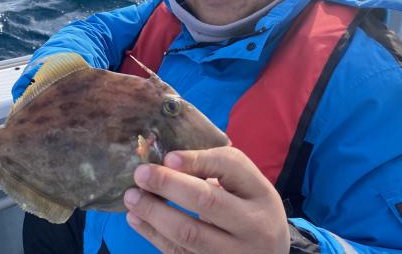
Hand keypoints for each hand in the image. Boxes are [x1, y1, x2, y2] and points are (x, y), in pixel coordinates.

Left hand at [123, 147, 289, 253]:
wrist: (270, 253)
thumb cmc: (249, 207)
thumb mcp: (244, 184)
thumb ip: (214, 169)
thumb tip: (166, 161)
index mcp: (261, 194)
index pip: (230, 167)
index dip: (197, 160)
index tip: (168, 157)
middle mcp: (253, 226)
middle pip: (207, 201)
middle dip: (168, 184)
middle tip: (140, 174)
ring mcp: (234, 253)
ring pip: (188, 234)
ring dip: (154, 213)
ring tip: (131, 197)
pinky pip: (179, 253)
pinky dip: (153, 235)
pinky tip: (136, 219)